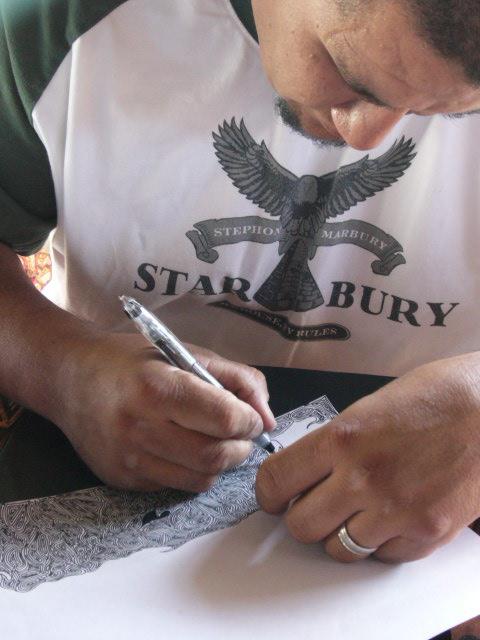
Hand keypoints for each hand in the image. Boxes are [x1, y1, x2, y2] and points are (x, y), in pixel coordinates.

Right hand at [50, 331, 274, 491]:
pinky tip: (182, 448)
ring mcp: (127, 458)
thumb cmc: (133, 360)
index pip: (223, 417)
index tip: (252, 417)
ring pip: (200, 479)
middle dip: (241, 447)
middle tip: (240, 434)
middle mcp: (138, 426)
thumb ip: (236, 379)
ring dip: (221, 463)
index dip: (250, 420)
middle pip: (215, 456)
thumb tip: (268, 419)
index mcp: (157, 387)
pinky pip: (175, 485)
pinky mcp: (121, 478)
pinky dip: (191, 470)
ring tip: (216, 441)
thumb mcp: (186, 353)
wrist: (70, 377)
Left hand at [256, 353, 479, 562]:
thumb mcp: (367, 408)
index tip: (274, 497)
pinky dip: (380, 543)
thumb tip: (306, 472)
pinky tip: (391, 516)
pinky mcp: (427, 533)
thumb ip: (333, 444)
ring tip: (356, 511)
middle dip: (301, 518)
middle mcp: (362, 478)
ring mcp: (395, 510)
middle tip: (314, 505)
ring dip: (340, 533)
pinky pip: (382, 556)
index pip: (276, 481)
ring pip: (338, 549)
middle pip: (300, 526)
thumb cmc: (432, 397)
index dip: (268, 494)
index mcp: (341, 438)